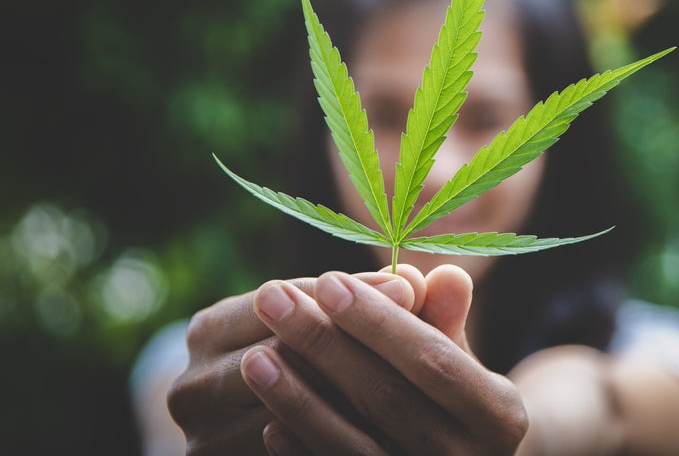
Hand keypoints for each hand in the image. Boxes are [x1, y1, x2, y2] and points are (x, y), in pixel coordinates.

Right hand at [166, 267, 423, 454]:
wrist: (255, 428)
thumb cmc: (321, 365)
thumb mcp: (347, 329)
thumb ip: (396, 307)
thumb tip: (452, 278)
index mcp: (210, 330)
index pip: (284, 302)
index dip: (349, 294)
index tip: (410, 286)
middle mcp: (189, 387)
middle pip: (281, 359)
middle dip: (353, 343)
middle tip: (420, 336)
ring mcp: (202, 442)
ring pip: (285, 416)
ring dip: (350, 399)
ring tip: (417, 388)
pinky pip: (287, 452)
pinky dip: (338, 440)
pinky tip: (387, 433)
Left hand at [240, 264, 527, 454]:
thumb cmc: (454, 400)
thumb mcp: (461, 361)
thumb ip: (446, 321)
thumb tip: (445, 274)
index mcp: (499, 417)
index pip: (432, 360)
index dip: (378, 322)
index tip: (327, 281)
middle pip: (387, 400)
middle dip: (325, 345)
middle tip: (272, 298)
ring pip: (355, 448)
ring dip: (299, 401)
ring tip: (255, 357)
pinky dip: (304, 453)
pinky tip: (267, 421)